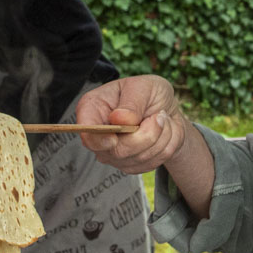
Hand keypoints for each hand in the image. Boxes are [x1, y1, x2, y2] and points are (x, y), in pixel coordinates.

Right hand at [74, 76, 189, 174]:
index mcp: (92, 109)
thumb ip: (132, 102)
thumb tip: (119, 119)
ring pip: (139, 158)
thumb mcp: (143, 87)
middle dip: (147, 134)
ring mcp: (112, 153)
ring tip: (160, 120)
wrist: (166, 110)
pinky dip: (164, 147)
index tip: (115, 138)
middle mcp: (98, 135)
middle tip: (159, 115)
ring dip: (160, 138)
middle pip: (117, 150)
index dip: (99, 139)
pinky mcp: (129, 165)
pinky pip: (151, 163)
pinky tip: (161, 134)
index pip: (86, 131)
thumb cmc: (150, 94)